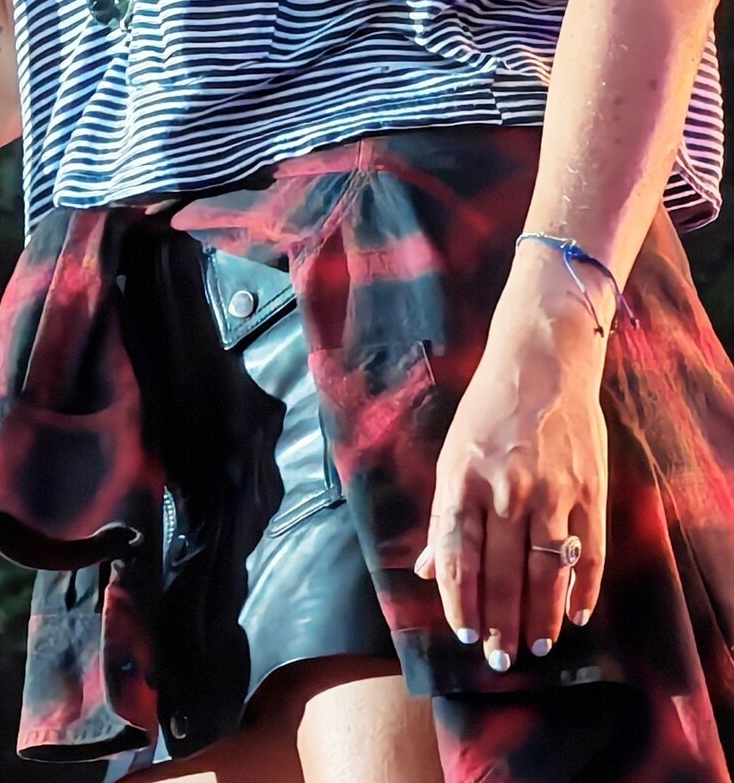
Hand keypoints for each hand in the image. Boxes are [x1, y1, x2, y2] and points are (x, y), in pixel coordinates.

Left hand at [415, 306, 607, 669]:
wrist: (542, 358)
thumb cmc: (489, 408)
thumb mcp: (453, 454)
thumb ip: (445, 515)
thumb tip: (428, 572)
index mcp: (464, 479)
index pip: (458, 556)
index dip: (460, 601)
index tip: (463, 634)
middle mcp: (506, 488)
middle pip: (501, 573)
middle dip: (500, 624)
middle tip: (500, 659)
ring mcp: (552, 489)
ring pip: (546, 570)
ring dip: (542, 616)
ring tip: (537, 647)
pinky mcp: (589, 487)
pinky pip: (589, 550)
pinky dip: (584, 587)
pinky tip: (578, 614)